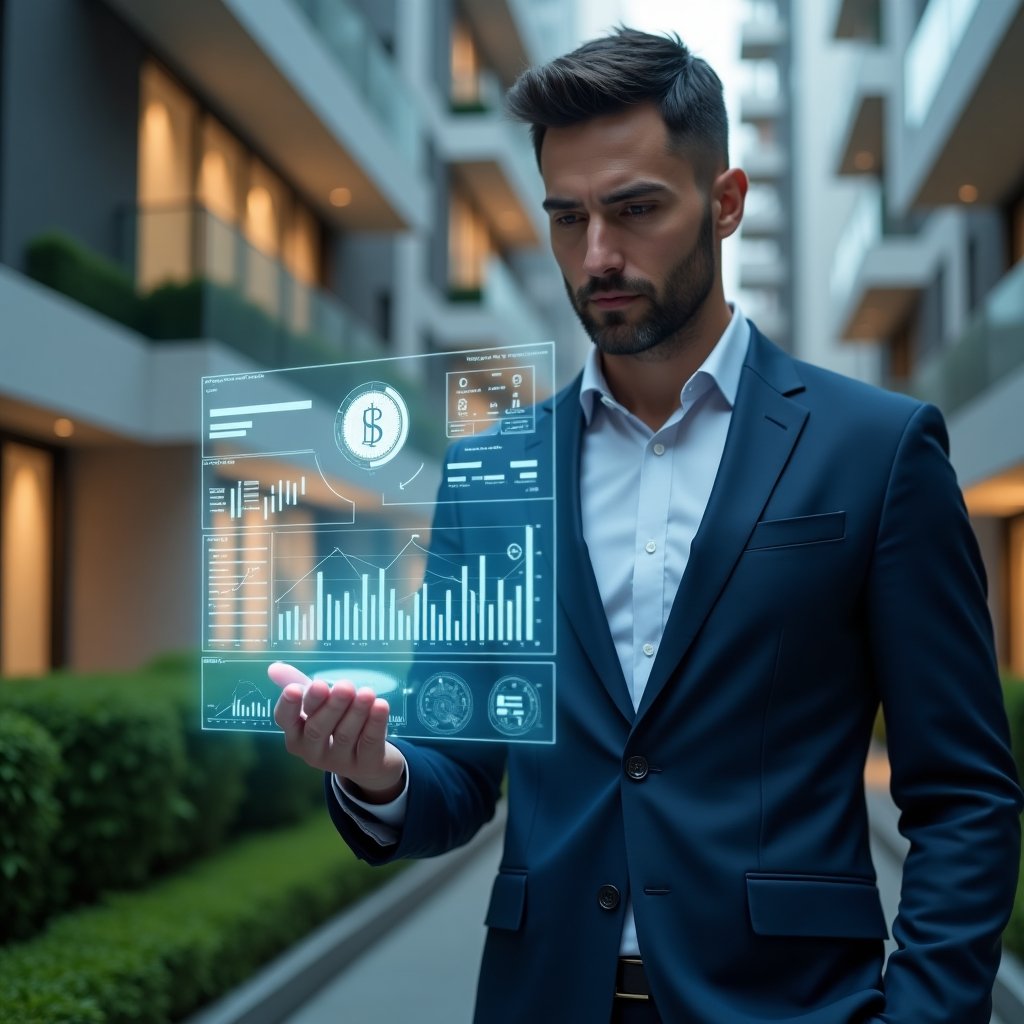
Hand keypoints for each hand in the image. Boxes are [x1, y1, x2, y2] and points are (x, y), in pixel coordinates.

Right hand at [268, 662, 406, 802]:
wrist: (368, 760)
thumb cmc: (336, 724)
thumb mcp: (317, 705)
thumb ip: (299, 685)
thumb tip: (273, 667)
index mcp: (296, 734)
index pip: (285, 720)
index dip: (289, 705)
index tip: (295, 688)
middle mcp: (312, 751)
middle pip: (318, 728)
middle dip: (331, 706)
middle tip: (344, 686)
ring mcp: (338, 762)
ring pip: (345, 735)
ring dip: (356, 712)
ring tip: (367, 693)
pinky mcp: (365, 765)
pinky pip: (369, 743)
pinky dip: (375, 723)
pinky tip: (381, 705)